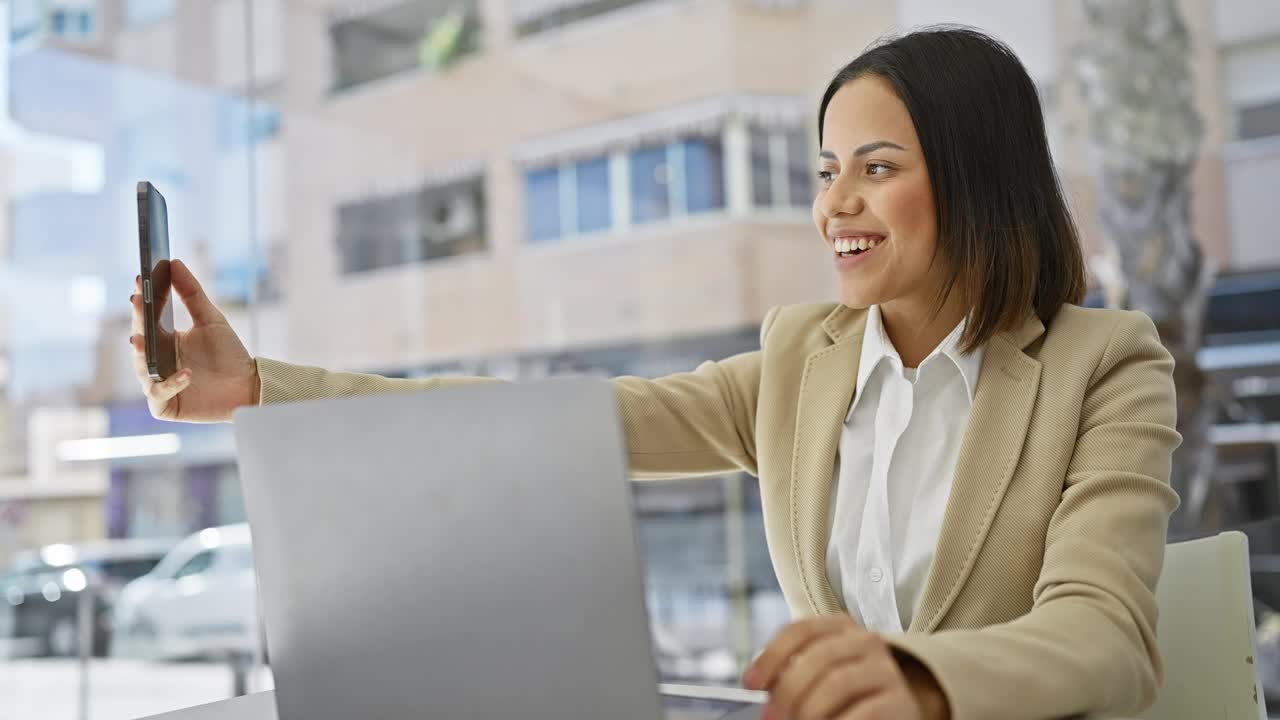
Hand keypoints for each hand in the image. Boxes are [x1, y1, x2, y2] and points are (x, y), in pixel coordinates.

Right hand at [129, 259, 257, 422]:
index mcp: (164, 340)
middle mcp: (156, 362)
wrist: (248, 386)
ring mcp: (158, 384)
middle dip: (137, 321)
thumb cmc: (229, 354)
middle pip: (140, 341)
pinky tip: (186, 373)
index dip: (143, 300)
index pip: (146, 318)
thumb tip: (174, 262)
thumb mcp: (211, 319)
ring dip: (141, 354)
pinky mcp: (166, 406)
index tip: (142, 280)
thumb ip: (192, 293)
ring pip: (141, 369)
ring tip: (140, 338)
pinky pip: (159, 395)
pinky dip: (170, 384)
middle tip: (137, 303)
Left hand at [743, 615, 948, 719]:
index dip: (771, 656)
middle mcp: (865, 641)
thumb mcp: (821, 673)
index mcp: (840, 626)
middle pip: (817, 657)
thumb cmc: (848, 692)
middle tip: (772, 716)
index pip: (799, 631)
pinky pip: (865, 711)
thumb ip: (793, 672)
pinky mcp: (901, 701)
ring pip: (839, 682)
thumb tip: (762, 689)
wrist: (899, 708)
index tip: (750, 684)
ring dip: (810, 709)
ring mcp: (886, 670)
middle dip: (788, 691)